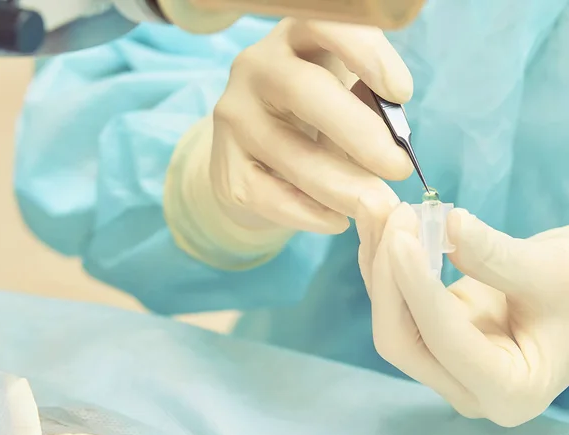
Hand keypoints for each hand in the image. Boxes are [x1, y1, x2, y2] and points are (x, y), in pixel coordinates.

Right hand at [210, 18, 412, 234]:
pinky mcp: (226, 169)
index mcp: (292, 39)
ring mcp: (234, 119)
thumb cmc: (312, 120)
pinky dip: (309, 214)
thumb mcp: (340, 98)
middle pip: (303, 91)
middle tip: (398, 168)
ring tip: (376, 206)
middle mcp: (254, 68)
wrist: (254, 160)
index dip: (364, 52)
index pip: (320, 21)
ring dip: (341, 186)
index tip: (402, 92)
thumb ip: (364, 108)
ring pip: (288, 153)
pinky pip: (270, 196)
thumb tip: (394, 146)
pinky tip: (337, 221)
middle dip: (359, 133)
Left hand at [358, 203, 568, 426]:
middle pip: (401, 340)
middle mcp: (465, 388)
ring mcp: (442, 366)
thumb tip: (447, 222)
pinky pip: (394, 305)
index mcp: (507, 390)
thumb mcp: (550, 273)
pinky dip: (384, 264)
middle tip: (391, 215)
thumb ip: (496, 256)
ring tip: (376, 207)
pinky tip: (378, 224)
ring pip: (390, 320)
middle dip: (389, 276)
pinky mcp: (428, 339)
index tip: (401, 237)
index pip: (445, 342)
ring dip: (379, 262)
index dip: (417, 289)